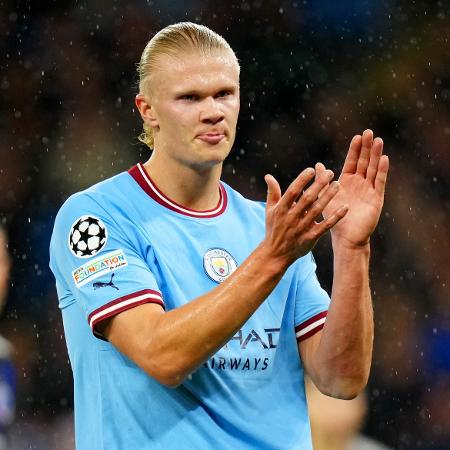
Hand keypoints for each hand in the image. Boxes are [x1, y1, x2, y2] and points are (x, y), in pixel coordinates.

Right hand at [263, 167, 348, 264]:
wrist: (276, 254)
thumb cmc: (274, 228)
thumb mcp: (270, 210)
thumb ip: (272, 192)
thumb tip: (268, 176)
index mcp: (281, 209)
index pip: (292, 191)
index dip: (302, 180)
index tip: (312, 169)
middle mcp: (292, 218)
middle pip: (307, 199)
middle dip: (319, 185)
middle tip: (330, 172)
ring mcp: (301, 228)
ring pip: (317, 210)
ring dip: (328, 197)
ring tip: (337, 185)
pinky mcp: (310, 238)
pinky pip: (325, 226)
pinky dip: (335, 217)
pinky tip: (345, 208)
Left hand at [319, 129, 388, 247]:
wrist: (345, 237)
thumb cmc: (333, 218)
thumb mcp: (325, 196)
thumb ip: (322, 181)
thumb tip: (317, 165)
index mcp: (347, 182)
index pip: (352, 162)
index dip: (355, 150)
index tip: (357, 136)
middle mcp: (360, 184)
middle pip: (365, 162)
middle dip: (367, 148)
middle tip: (369, 132)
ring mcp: (369, 190)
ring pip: (374, 169)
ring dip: (376, 155)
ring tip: (378, 140)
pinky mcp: (376, 199)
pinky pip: (380, 182)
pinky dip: (382, 171)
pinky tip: (384, 159)